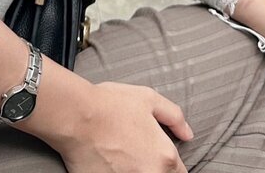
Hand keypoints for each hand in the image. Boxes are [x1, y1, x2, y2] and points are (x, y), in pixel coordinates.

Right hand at [57, 82, 192, 172]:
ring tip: (122, 157)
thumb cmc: (112, 105)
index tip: (160, 158)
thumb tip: (187, 133)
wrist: (77, 117)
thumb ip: (174, 116)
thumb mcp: (149, 99)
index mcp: (164, 157)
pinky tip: (109, 162)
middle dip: (153, 168)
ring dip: (135, 171)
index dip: (172, 165)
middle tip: (136, 153)